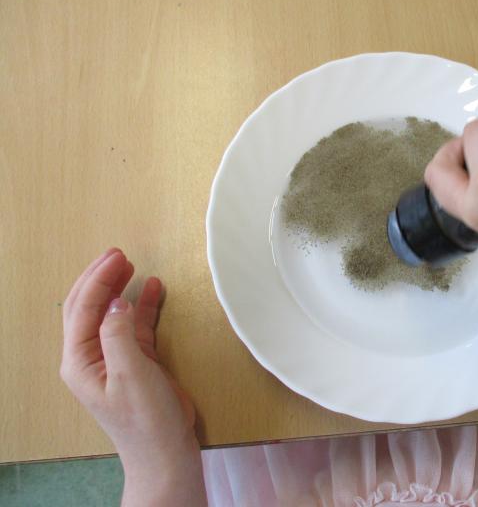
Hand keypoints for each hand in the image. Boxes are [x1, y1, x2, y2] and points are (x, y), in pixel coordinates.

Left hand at [60, 248, 205, 505]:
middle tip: (120, 254)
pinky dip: (142, 306)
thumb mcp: (131, 374)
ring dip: (119, 288)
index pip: (83, 310)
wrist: (165, 453)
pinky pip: (134, 326)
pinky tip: (153, 290)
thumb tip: (117, 301)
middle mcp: (91, 358)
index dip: (98, 280)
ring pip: (110, 314)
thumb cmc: (146, 420)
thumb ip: (120, 334)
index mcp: (80, 361)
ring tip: (131, 265)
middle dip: (101, 279)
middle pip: (88, 308)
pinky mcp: (135, 363)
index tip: (117, 257)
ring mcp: (113, 359)